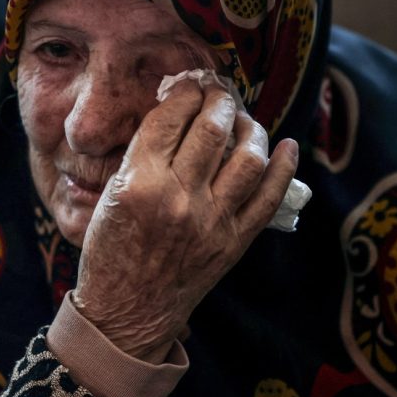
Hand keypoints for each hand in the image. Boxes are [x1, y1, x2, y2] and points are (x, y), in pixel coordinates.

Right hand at [72, 80, 298, 362]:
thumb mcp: (111, 194)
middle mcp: (179, 197)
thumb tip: (178, 114)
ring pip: (249, 157)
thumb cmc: (110, 250)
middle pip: (212, 128)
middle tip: (219, 93)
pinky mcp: (234, 242)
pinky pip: (270, 198)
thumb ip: (143, 155)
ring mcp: (211, 221)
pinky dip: (284, 168)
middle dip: (219, 99)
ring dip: (252, 128)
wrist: (126, 311)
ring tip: (244, 121)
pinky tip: (286, 147)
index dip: (184, 91)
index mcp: (140, 182)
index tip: (190, 84)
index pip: (170, 117)